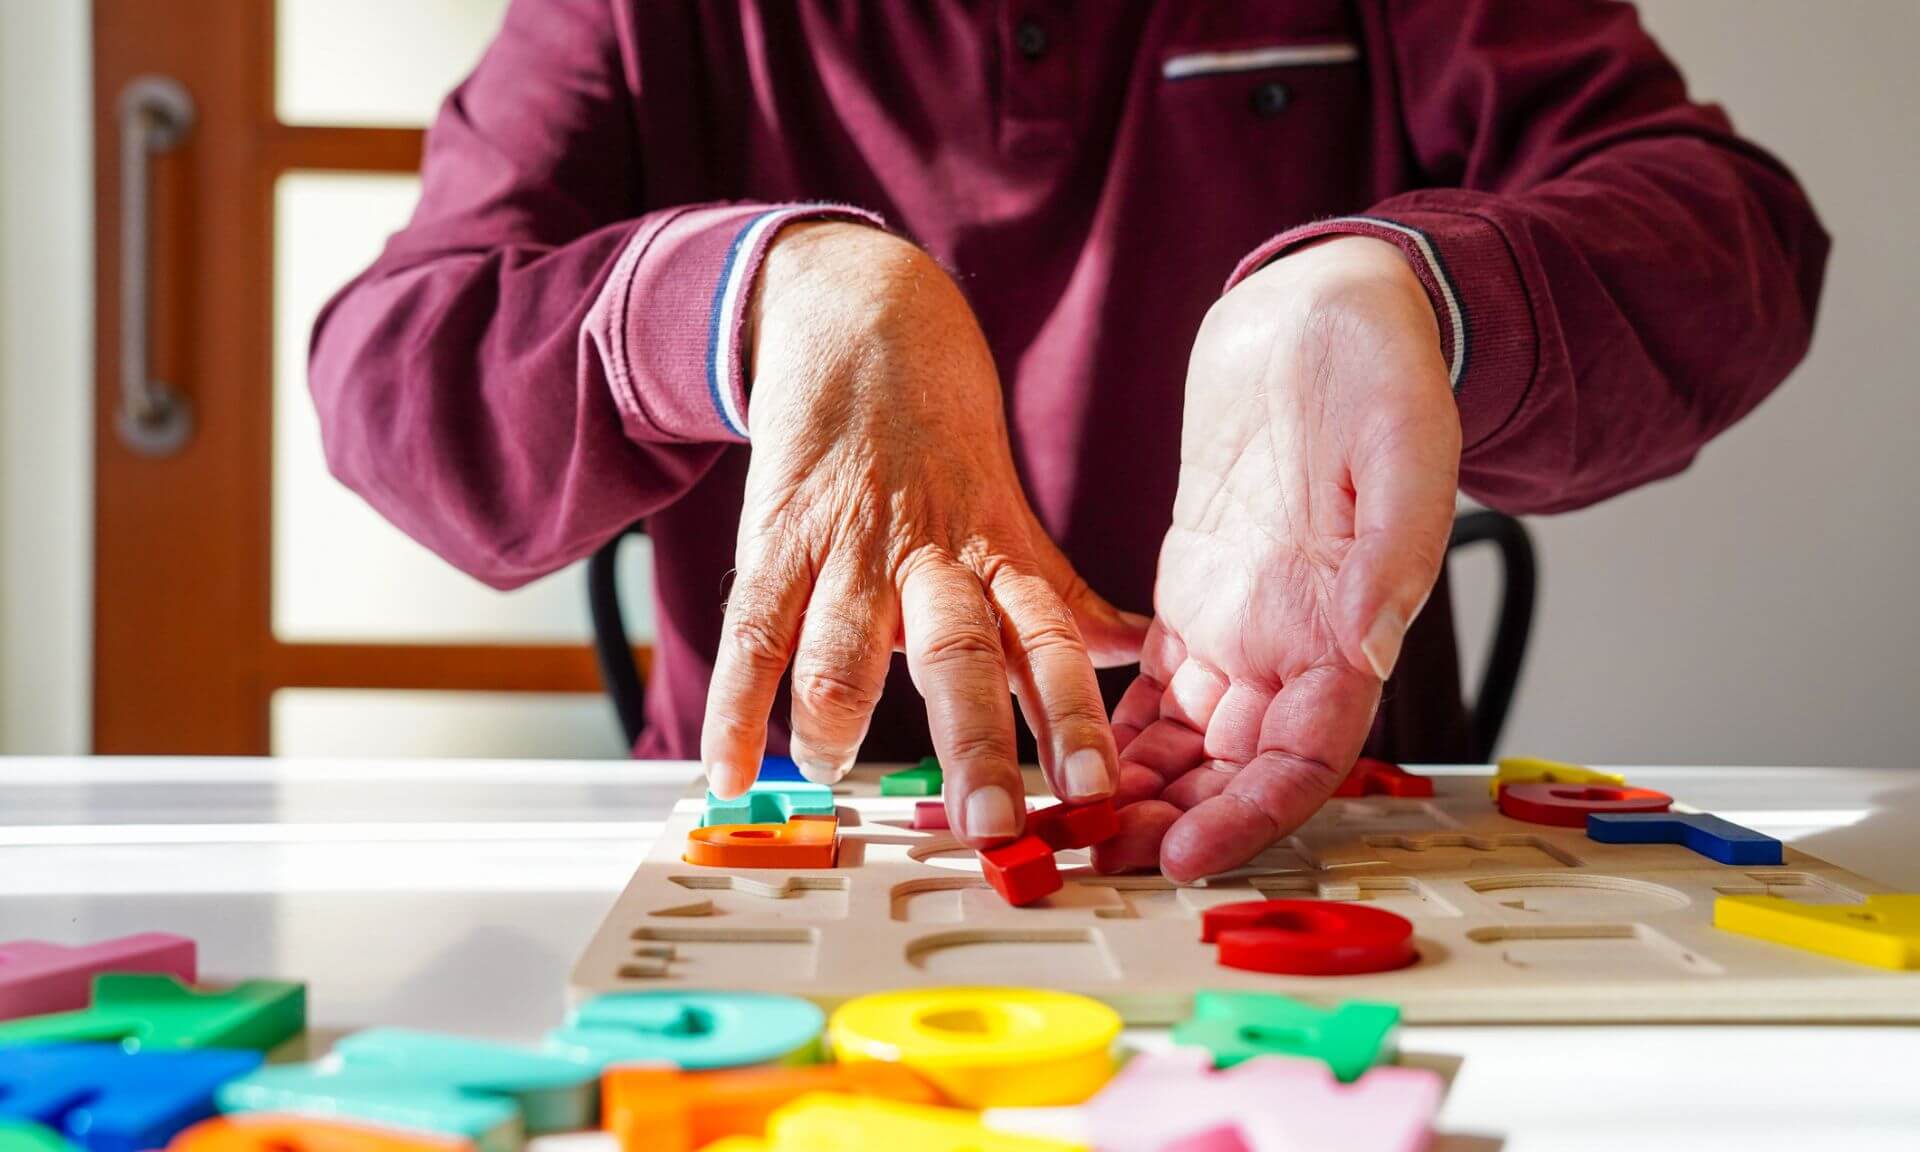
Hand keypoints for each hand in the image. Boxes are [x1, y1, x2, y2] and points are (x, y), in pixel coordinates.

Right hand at [702, 222, 1148, 843]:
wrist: (860, 316)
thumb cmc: (944, 438)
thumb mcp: (1012, 515)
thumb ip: (1064, 597)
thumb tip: (1145, 656)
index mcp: (997, 557)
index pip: (1051, 644)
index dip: (1075, 718)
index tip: (1098, 794)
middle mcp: (931, 556)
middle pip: (959, 655)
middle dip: (975, 743)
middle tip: (990, 822)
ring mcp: (848, 546)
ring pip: (843, 643)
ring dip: (836, 716)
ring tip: (833, 772)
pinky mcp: (775, 535)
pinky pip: (752, 630)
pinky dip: (734, 705)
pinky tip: (726, 770)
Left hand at [1096, 236, 1460, 880]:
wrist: (1318, 312)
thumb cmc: (1376, 367)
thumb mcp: (1404, 444)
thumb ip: (1394, 551)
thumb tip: (1373, 648)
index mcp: (1347, 626)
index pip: (1305, 760)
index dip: (1248, 816)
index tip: (1186, 851)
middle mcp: (1291, 646)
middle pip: (1230, 772)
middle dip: (1166, 824)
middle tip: (1087, 857)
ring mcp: (1240, 627)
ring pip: (1184, 747)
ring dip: (1130, 794)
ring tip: (1058, 825)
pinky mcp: (1193, 595)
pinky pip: (1149, 691)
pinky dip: (1108, 732)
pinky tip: (1055, 753)